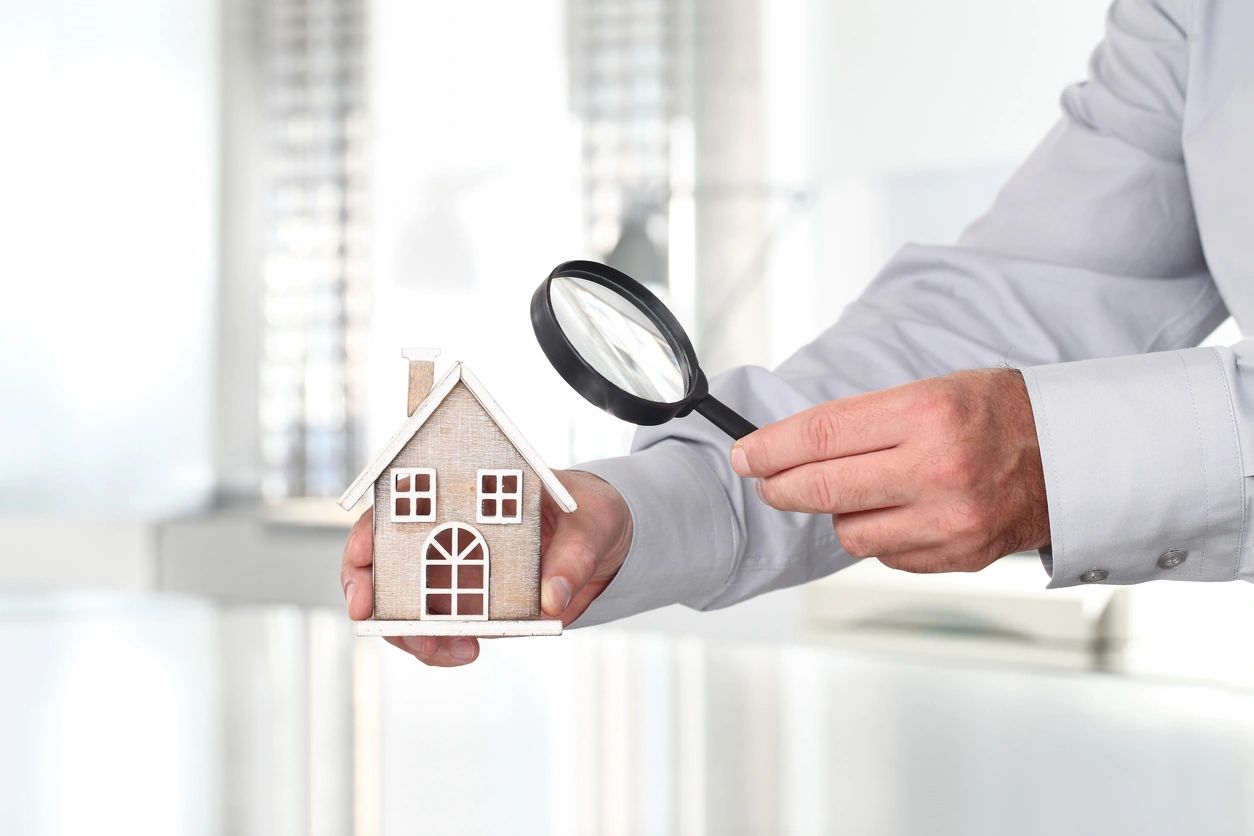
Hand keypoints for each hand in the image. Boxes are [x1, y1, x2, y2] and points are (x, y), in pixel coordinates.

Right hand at [341, 469, 631, 666]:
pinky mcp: (476, 606)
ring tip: (459, 651)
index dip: (363, 551)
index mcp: (456, 497)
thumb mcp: (592, 521)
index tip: (363, 592)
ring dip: (418, 637)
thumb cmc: (589, 511)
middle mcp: (444, 534)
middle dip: (383, 612)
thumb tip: (553, 599)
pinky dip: (446, 646)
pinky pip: (445, 629)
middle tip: (417, 638)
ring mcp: (455, 573)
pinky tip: (469, 651)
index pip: (387, 517)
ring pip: (408, 610)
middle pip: (383, 573)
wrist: (607, 540)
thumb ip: (574, 557)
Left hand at [731, 368, 1048, 572]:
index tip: (746, 454)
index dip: (770, 448)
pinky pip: (886, 555)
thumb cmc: (997, 414)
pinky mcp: (958, 556)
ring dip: (838, 513)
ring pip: (849, 532)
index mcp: (927, 413)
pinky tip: (898, 511)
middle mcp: (938, 469)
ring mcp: (950, 520)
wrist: (1073, 457)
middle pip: (823, 489)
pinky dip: (879, 535)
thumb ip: (864, 421)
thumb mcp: (932, 390)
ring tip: (858, 490)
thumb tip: (790, 447)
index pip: (820, 435)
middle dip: (780, 486)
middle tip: (766, 480)